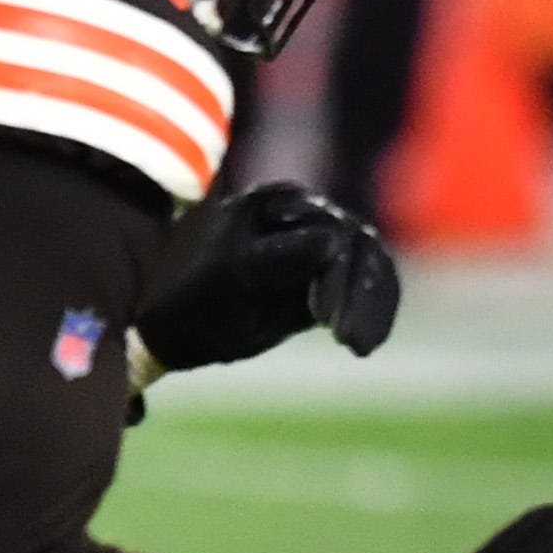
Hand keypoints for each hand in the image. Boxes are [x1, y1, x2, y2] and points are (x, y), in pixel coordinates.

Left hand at [136, 181, 400, 371]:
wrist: (178, 318)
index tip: (324, 324)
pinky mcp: (333, 258)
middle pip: (354, 242)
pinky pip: (368, 271)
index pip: (325, 235)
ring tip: (359, 347)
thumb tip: (331, 243)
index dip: (335, 280)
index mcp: (268, 206)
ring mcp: (320, 230)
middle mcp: (300, 208)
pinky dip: (375, 304)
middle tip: (348, 342)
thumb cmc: (192, 301)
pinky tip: (365, 342)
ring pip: (368, 255)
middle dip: (357, 295)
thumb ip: (276, 261)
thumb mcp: (226, 284)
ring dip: (371, 301)